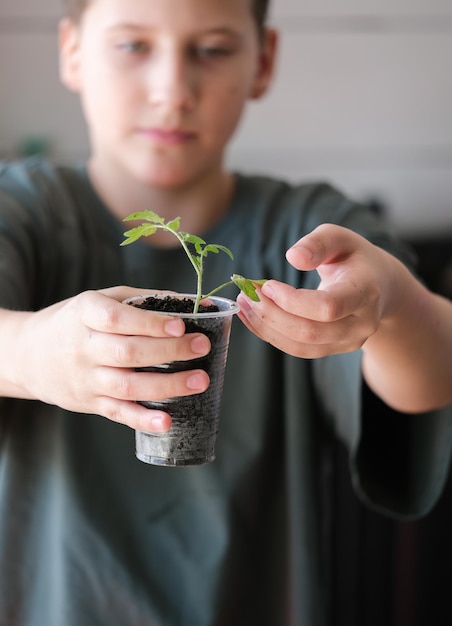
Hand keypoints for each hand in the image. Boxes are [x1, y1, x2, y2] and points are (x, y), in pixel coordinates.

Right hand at [5, 287, 210, 430]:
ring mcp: (86, 378)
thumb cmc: (76, 321)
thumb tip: (195, 303)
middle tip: (202, 346)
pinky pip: (118, 413)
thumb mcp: (101, 299)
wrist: (29, 355)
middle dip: (170, 351)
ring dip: (167, 385)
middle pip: (128, 352)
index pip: (119, 318)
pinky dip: (142, 419)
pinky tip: (166, 422)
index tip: (181, 324)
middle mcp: (84, 347)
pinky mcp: (89, 402)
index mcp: (86, 313)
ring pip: (128, 385)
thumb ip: (144, 299)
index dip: (150, 323)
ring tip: (199, 381)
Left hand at [237, 224, 390, 358]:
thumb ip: (317, 243)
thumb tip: (293, 257)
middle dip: (272, 315)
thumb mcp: (339, 238)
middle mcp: (361, 323)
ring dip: (266, 327)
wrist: (378, 285)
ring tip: (244, 304)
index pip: (328, 307)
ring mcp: (348, 341)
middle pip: (311, 332)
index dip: (292, 301)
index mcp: (366, 291)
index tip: (267, 285)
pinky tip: (252, 317)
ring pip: (301, 347)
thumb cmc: (353, 257)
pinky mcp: (333, 349)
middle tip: (247, 293)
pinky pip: (298, 350)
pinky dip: (271, 335)